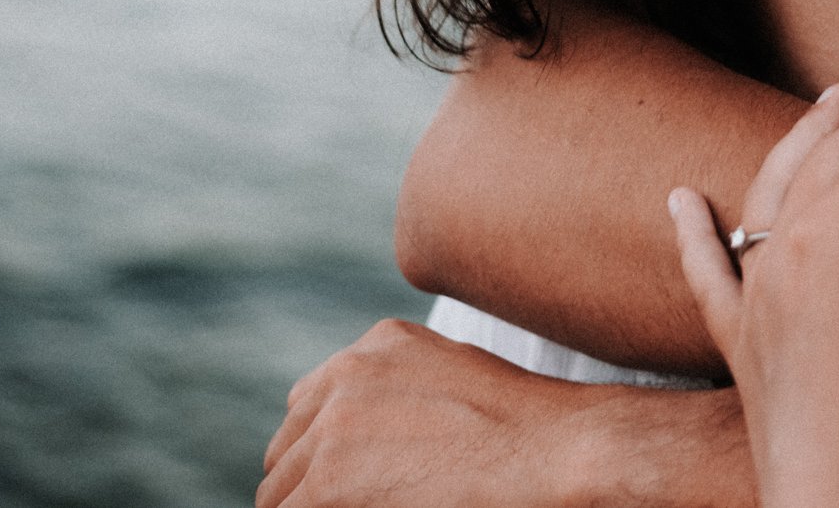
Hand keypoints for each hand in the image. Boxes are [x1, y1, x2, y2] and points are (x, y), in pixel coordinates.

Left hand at [258, 318, 749, 507]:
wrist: (558, 449)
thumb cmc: (529, 427)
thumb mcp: (458, 378)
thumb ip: (401, 392)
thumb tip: (375, 441)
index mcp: (376, 347)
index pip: (308, 405)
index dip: (321, 450)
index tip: (345, 479)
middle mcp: (344, 378)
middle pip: (287, 449)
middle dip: (308, 483)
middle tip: (352, 503)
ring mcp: (332, 430)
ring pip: (280, 493)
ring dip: (311, 506)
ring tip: (370, 507)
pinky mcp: (329, 485)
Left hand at [670, 83, 838, 507]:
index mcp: (829, 239)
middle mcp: (779, 256)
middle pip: (838, 158)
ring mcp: (753, 301)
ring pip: (772, 193)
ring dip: (806, 140)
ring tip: (833, 101)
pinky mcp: (742, 347)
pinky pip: (708, 272)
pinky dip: (695, 231)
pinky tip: (681, 201)